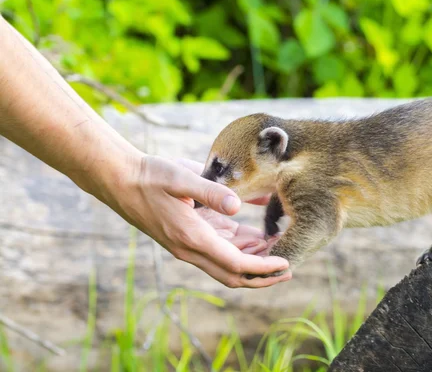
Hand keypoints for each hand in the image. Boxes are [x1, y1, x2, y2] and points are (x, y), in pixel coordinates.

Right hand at [102, 155, 290, 287]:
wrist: (119, 180)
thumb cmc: (151, 176)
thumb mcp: (182, 177)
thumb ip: (212, 191)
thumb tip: (238, 206)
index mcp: (193, 238)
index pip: (236, 265)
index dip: (263, 267)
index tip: (287, 263)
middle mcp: (190, 249)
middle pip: (233, 275)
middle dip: (263, 276)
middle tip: (290, 268)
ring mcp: (187, 246)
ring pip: (226, 266)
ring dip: (253, 262)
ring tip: (279, 250)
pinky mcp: (186, 237)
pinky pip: (218, 251)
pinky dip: (239, 249)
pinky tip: (256, 237)